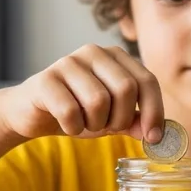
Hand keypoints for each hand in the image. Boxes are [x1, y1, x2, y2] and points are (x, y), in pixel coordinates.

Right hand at [0, 44, 164, 141]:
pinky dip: (73, 127)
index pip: (147, 81)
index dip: (154, 111)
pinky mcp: (46, 79)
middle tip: (106, 127)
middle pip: (126, 89)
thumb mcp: (111, 118)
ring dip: (94, 124)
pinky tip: (67, 124)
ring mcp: (68, 62)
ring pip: (98, 101)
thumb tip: (158, 134)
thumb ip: (135, 121)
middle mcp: (94, 52)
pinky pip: (70, 111)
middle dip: (120, 119)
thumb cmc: (76, 111)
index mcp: (115, 56)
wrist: (32, 113)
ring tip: (85, 123)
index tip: (153, 138)